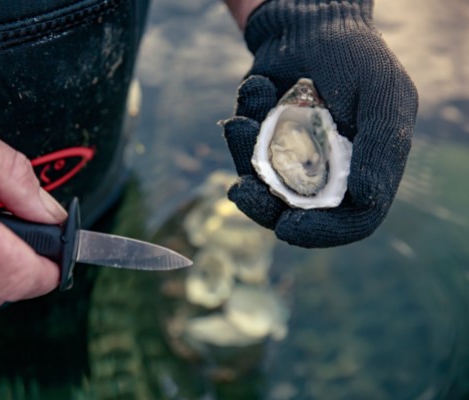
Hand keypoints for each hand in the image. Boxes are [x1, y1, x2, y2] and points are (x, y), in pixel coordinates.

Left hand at [223, 0, 417, 247]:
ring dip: (245, 159)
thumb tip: (367, 202)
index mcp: (368, 168)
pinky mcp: (263, 141)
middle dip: (265, 206)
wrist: (309, 22)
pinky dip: (244, 121)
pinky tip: (258, 88)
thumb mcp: (382, 94)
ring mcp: (294, 158)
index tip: (289, 227)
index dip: (323, 232)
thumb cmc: (353, 55)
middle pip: (297, 213)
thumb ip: (382, 148)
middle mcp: (330, 170)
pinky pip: (244, 150)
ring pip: (263, 187)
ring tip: (241, 123)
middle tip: (242, 191)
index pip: (352, 220)